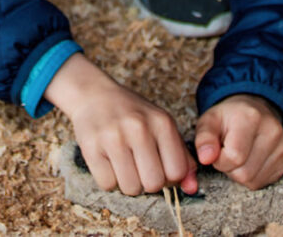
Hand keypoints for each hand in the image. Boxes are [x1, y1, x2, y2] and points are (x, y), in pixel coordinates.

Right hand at [45, 54, 197, 195]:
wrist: (93, 95)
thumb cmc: (132, 115)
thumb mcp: (161, 126)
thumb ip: (181, 157)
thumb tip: (192, 188)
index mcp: (162, 122)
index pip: (177, 172)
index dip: (169, 178)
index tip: (158, 167)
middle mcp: (138, 128)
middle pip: (154, 184)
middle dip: (147, 183)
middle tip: (139, 167)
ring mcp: (113, 137)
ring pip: (130, 188)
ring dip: (127, 183)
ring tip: (123, 163)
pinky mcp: (90, 147)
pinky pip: (107, 184)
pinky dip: (108, 180)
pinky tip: (108, 161)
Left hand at [194, 94, 282, 189]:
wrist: (253, 111)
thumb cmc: (228, 118)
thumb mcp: (209, 121)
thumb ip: (204, 138)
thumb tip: (206, 158)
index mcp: (251, 117)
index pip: (234, 157)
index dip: (220, 160)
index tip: (218, 149)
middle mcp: (272, 131)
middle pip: (244, 173)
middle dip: (229, 168)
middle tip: (229, 152)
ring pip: (253, 181)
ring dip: (240, 174)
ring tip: (240, 155)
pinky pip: (264, 183)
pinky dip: (252, 177)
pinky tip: (251, 160)